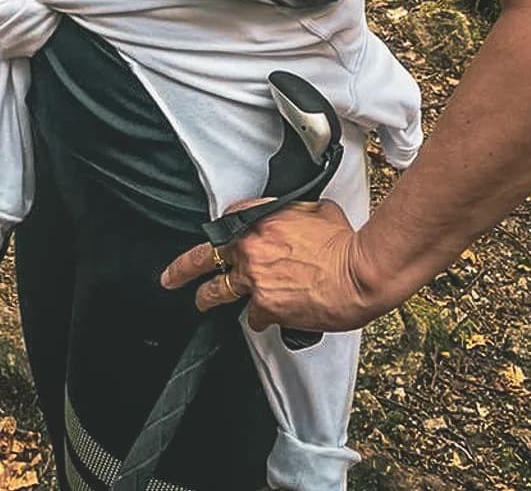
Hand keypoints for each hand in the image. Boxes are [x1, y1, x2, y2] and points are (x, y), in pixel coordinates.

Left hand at [160, 196, 378, 335]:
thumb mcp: (317, 211)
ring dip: (208, 298)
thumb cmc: (345, 243)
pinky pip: (254, 317)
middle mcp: (250, 248)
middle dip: (182, 269)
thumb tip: (297, 221)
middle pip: (204, 257)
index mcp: (260, 219)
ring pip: (218, 291)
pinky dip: (260, 319)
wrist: (359, 273)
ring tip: (201, 302)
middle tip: (170, 277)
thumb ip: (295, 216)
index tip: (216, 238)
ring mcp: (254, 279)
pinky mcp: (266, 307)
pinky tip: (266, 319)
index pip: (228, 220)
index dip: (223, 231)